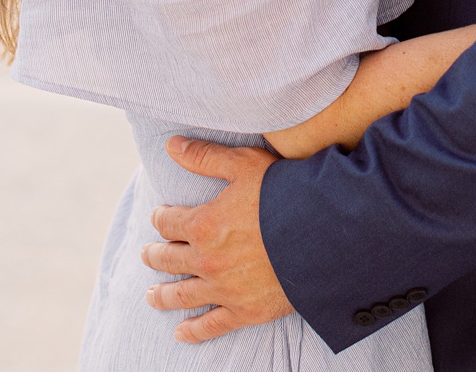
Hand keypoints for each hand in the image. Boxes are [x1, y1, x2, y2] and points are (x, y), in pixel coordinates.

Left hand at [140, 139, 294, 343]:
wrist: (327, 235)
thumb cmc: (286, 194)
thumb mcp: (243, 165)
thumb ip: (204, 156)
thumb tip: (170, 144)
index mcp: (203, 224)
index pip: (167, 223)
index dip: (161, 218)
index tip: (161, 218)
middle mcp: (207, 260)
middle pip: (168, 259)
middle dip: (155, 256)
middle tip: (148, 255)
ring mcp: (225, 289)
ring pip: (182, 295)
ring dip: (163, 295)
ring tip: (152, 295)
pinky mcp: (245, 311)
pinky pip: (212, 325)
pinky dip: (194, 331)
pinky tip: (181, 332)